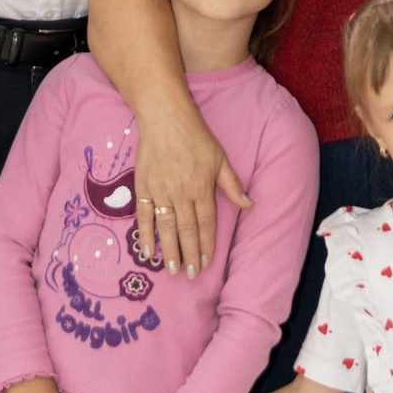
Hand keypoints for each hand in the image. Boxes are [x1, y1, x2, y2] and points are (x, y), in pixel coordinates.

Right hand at [133, 95, 248, 279]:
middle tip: (188, 274)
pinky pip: (143, 216)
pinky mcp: (142, 187)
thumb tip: (249, 205)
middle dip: (188, 255)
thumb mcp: (221, 158)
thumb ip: (232, 185)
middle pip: (186, 230)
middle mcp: (181, 193)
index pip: (206, 224)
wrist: (164, 118)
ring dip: (168, 250)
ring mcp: (160, 191)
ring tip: (171, 269)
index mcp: (202, 188)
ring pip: (165, 227)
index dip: (206, 245)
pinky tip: (147, 251)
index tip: (205, 263)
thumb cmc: (196, 136)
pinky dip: (144, 235)